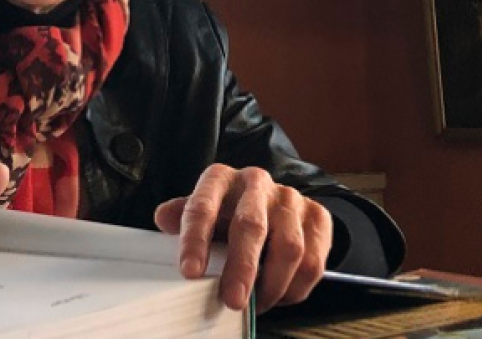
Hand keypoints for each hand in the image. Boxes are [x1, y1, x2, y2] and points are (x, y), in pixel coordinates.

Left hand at [154, 164, 331, 313]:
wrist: (274, 202)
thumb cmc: (229, 212)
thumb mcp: (203, 211)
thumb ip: (183, 218)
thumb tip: (163, 218)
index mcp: (221, 179)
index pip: (203, 206)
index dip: (195, 239)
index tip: (190, 271)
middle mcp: (256, 183)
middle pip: (252, 225)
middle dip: (242, 268)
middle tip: (232, 300)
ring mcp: (290, 199)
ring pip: (289, 246)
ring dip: (273, 284)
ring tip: (258, 303)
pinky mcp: (317, 216)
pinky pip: (314, 259)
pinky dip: (297, 286)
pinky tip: (282, 294)